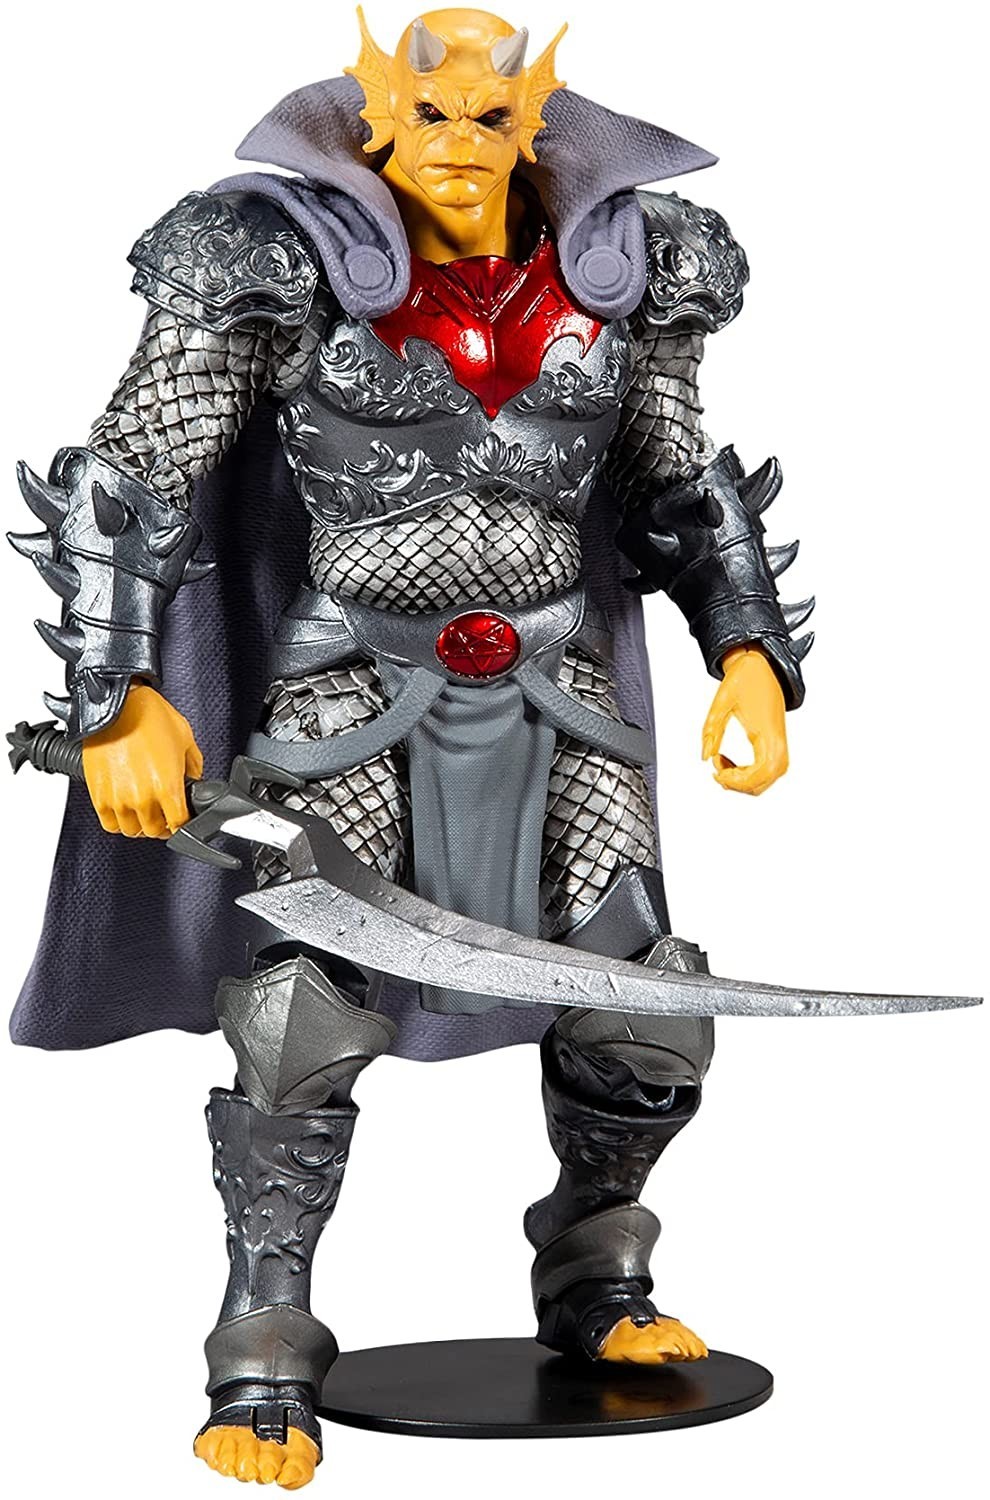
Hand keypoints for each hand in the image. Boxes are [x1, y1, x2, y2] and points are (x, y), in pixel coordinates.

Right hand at [81, 682, 202, 836]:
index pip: (179, 825)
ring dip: (139, 824)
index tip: (182, 819)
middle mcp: (142, 797)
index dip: (184, 824)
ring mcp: (118, 799)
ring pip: (132, 831)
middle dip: (163, 824)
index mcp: (167, 786)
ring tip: (143, 810)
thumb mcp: (186, 739)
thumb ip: (193, 767)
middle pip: (155, 831)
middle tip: (163, 814)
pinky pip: (109, 824)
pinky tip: (124, 809)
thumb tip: (194, 781)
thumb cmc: (149, 716)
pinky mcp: (98, 795)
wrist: (116, 704)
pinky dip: (118, 821)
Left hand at [701, 645, 788, 795]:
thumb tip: (705, 756)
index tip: (717, 773)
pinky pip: (767, 771)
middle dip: (738, 784)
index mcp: (768, 732)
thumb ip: (711, 730)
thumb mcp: (720, 703)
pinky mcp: (775, 743)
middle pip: (765, 781)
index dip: (738, 781)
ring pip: (767, 779)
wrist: (761, 666)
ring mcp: (779, 743)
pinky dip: (748, 774)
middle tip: (717, 771)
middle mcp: (778, 741)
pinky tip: (731, 763)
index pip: (762, 772)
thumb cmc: (745, 679)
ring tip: (722, 766)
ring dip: (743, 781)